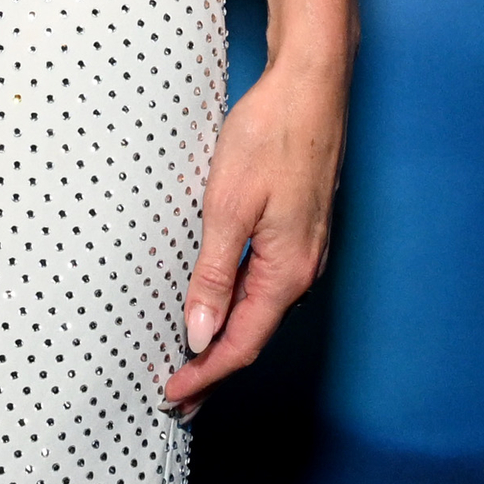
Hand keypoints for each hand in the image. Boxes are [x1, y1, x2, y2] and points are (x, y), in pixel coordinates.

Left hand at [165, 64, 342, 412]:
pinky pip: (266, 285)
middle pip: (253, 335)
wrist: (310, 87)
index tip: (173, 395)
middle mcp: (302, 269)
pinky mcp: (299, 230)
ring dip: (224, 339)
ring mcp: (304, 250)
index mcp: (287, 271)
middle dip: (213, 368)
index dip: (205, 374)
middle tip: (177, 396)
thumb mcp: (228, 206)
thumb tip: (200, 334)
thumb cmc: (270, 136)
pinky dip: (238, 307)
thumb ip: (214, 274)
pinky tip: (218, 306)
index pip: (241, 343)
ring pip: (259, 311)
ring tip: (190, 361)